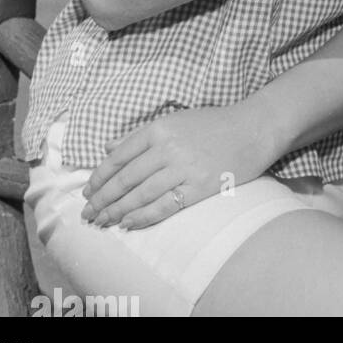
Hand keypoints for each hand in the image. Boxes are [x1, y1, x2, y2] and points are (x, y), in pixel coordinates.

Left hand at [80, 103, 273, 230]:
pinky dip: (143, 217)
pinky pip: (164, 206)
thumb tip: (108, 148)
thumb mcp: (175, 119)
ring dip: (117, 212)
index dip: (99, 177)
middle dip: (102, 199)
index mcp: (159, 128)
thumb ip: (140, 134)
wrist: (254, 128)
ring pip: (140, 195)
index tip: (87, 192)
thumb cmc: (214, 123)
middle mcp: (167, 148)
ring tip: (103, 222)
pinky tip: (128, 224)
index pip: (119, 157)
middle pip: (125, 179)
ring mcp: (183, 169)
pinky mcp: (198, 187)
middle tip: (88, 214)